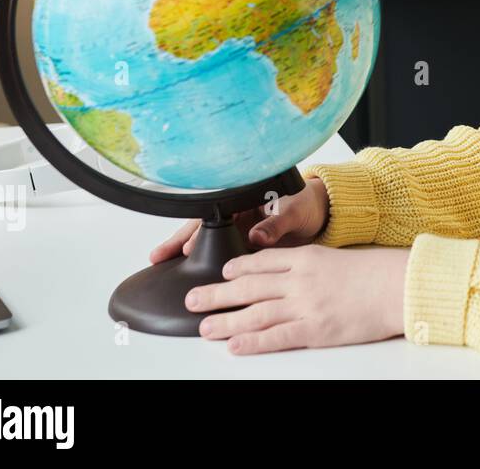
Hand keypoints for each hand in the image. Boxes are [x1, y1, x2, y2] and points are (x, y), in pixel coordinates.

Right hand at [148, 177, 330, 263]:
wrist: (321, 213)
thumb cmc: (306, 203)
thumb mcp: (294, 209)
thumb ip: (277, 222)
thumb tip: (258, 235)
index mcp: (244, 200)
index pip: (212, 213)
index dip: (197, 230)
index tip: (186, 246)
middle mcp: (237, 217)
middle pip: (201, 229)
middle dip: (179, 242)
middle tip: (158, 257)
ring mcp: (239, 233)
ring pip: (207, 243)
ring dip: (187, 255)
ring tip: (164, 266)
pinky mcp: (246, 248)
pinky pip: (223, 256)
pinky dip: (208, 265)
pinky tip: (197, 278)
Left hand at [187, 245, 411, 353]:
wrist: (398, 286)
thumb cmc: (375, 273)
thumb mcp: (337, 258)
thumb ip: (310, 264)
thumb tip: (289, 273)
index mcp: (306, 258)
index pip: (262, 261)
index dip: (237, 268)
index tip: (222, 273)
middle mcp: (300, 281)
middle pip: (249, 286)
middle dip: (217, 294)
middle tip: (194, 300)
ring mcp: (306, 305)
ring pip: (256, 313)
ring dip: (226, 321)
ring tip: (205, 327)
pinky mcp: (315, 330)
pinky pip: (277, 337)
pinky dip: (253, 341)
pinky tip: (236, 346)